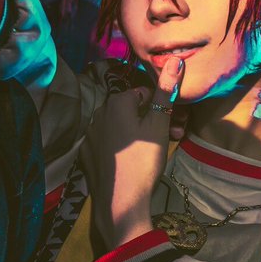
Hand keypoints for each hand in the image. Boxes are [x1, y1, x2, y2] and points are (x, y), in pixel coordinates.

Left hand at [78, 56, 184, 250]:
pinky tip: (132, 162)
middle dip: (151, 121)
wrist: (120, 202)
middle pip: (132, 110)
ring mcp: (90, 135)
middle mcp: (98, 113)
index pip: (144, 93)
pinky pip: (108, 143)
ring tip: (153, 153)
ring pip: (120, 127)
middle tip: (170, 139)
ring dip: (138, 134)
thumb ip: (165, 91)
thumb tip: (174, 59)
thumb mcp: (159, 124)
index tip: (173, 124)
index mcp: (115, 102)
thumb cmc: (143, 160)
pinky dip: (121, 147)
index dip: (161, 107)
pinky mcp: (86, 155)